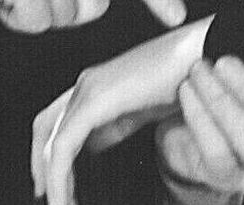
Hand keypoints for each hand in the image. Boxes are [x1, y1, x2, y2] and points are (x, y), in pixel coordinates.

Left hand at [31, 17, 212, 203]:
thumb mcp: (145, 108)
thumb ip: (119, 123)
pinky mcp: (95, 100)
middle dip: (41, 166)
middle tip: (47, 196)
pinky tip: (64, 195)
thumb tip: (97, 143)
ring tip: (59, 204)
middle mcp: (87, 84)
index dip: (48, 152)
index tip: (52, 181)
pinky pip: (64, 146)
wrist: (202, 53)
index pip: (57, 121)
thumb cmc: (184, 76)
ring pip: (51, 141)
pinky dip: (59, 175)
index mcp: (98, 85)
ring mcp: (88, 89)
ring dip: (51, 178)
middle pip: (44, 129)